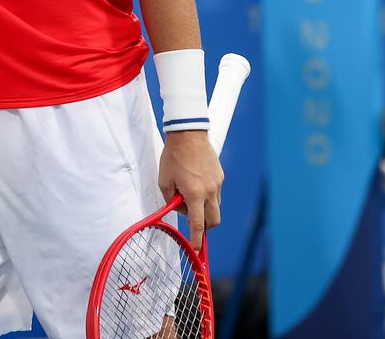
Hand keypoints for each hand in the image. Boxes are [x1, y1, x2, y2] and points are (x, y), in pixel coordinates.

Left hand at [158, 130, 222, 249]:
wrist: (188, 134)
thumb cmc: (173, 156)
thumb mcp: (164, 180)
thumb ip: (171, 200)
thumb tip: (180, 210)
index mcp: (195, 194)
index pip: (198, 225)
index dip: (197, 240)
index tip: (196, 251)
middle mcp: (210, 191)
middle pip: (213, 221)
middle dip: (205, 228)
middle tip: (192, 223)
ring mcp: (217, 184)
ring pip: (216, 207)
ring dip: (206, 210)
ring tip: (190, 197)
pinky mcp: (220, 177)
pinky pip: (216, 194)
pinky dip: (208, 197)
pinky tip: (196, 185)